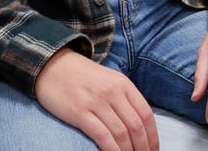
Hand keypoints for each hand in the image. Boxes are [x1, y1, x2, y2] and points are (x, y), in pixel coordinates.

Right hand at [36, 48, 158, 150]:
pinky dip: (112, 150)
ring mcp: (96, 102)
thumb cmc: (83, 76)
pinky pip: (102, 136)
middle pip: (136, 126)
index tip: (154, 149)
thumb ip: (125, 98)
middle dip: (143, 147)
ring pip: (121, 133)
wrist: (53, 65)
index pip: (146, 114)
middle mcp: (113, 92)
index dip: (153, 136)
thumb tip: (139, 124)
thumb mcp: (110, 79)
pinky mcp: (79, 112)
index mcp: (124, 84)